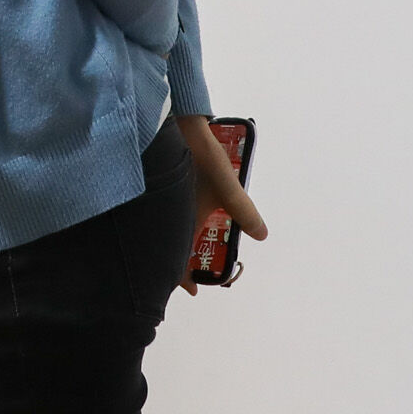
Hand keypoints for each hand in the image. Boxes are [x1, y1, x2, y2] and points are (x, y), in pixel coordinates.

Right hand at [172, 114, 265, 295]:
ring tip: (180, 245)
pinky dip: (162, 223)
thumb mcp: (227, 186)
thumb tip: (261, 235)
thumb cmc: (201, 157)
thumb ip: (243, 211)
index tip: (194, 291)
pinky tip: (173, 215)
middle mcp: (161, 216)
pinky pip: (154, 215)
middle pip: (162, 249)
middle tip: (187, 272)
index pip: (174, 262)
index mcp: (180, 222)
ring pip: (157, 232)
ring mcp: (154, 202)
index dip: (181, 280)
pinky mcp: (151, 187)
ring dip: (167, 242)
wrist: (171, 123)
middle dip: (172, 263)